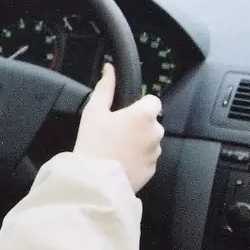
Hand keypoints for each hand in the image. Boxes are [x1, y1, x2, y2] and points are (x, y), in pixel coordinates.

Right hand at [73, 63, 163, 192]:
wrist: (95, 181)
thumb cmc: (93, 142)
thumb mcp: (93, 111)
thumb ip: (105, 87)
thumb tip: (109, 68)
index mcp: (144, 114)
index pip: (152, 100)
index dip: (138, 105)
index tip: (123, 113)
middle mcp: (155, 132)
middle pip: (151, 121)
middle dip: (138, 124)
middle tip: (115, 132)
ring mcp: (156, 153)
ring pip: (150, 140)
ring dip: (139, 141)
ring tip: (116, 149)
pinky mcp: (152, 170)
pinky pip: (147, 158)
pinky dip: (138, 158)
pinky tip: (120, 161)